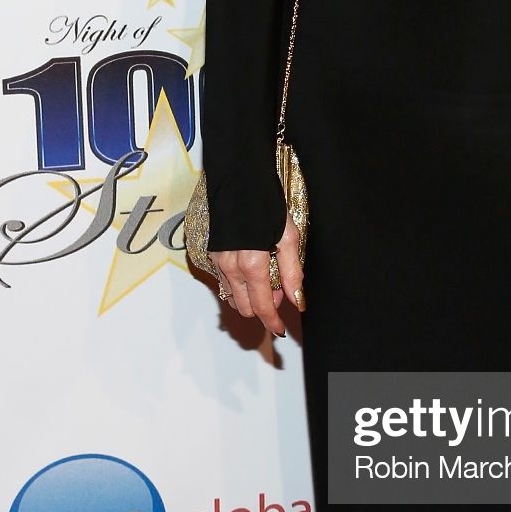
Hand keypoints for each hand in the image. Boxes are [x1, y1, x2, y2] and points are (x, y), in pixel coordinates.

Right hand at [209, 217, 303, 336]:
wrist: (239, 181)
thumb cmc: (267, 206)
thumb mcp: (289, 237)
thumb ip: (292, 272)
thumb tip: (297, 299)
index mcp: (252, 265)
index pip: (262, 307)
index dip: (272, 322)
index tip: (280, 329)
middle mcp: (231, 268)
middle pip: (246, 308)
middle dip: (265, 305)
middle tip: (281, 287)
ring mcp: (218, 262)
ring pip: (233, 297)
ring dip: (251, 296)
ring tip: (269, 276)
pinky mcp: (212, 255)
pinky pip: (225, 283)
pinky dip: (240, 285)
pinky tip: (253, 268)